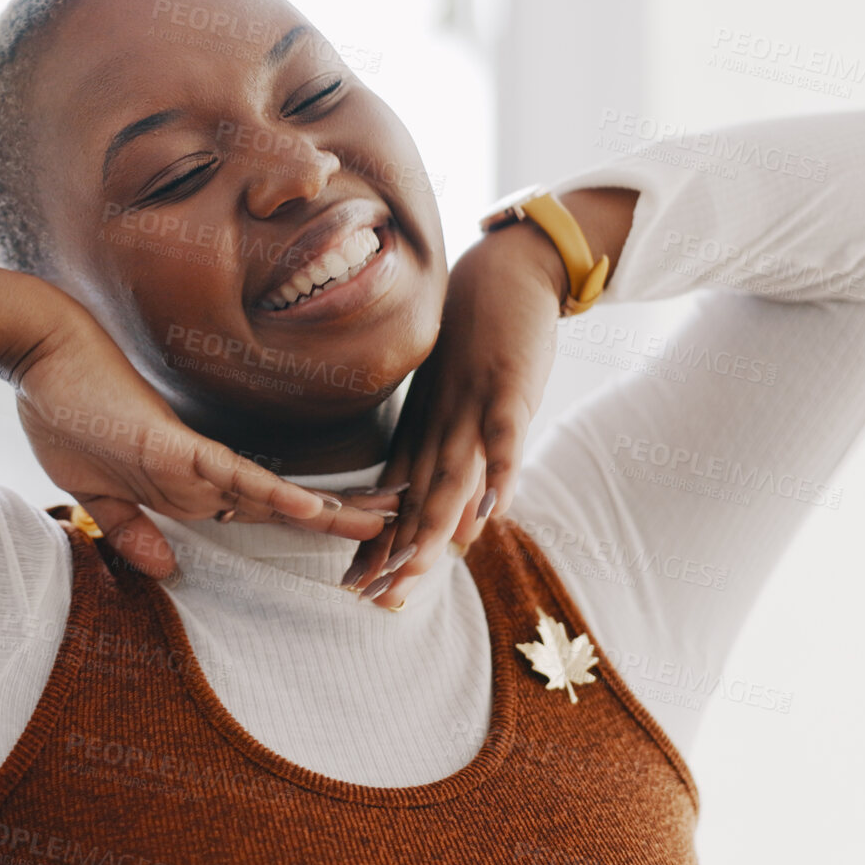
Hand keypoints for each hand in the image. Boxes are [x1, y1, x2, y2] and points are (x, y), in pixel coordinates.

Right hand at [0, 269, 390, 577]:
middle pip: (287, 505)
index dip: (310, 527)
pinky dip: (274, 495)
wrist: (39, 355)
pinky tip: (315, 509)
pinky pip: (235, 476)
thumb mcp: (94, 491)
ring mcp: (194, 458)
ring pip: (276, 493)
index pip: (263, 512)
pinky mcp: (177, 445)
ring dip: (332, 510)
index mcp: (187, 482)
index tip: (356, 543)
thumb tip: (168, 568)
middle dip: (346, 518)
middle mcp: (201, 472)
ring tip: (390, 521)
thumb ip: (130, 528)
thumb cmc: (63, 411)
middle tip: (408, 528)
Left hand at [340, 223, 566, 605]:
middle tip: (373, 594)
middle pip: (417, 497)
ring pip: (451, 473)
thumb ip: (439, 443)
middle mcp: (441, 424)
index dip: (378, 542)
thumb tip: (426, 501)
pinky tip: (493, 511)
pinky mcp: (508, 386)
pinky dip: (499, 472)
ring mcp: (472, 406)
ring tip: (417, 566)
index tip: (356, 585)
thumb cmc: (477, 338)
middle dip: (396, 548)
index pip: (398, 497)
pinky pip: (502, 435)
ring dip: (435, 523)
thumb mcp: (450, 396)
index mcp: (425, 427)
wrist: (505, 270)